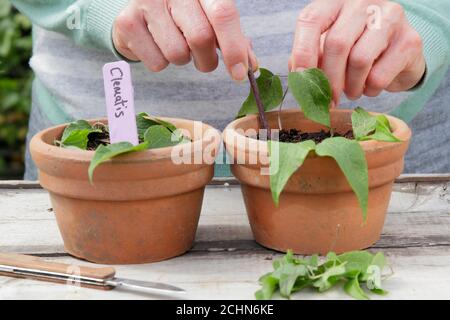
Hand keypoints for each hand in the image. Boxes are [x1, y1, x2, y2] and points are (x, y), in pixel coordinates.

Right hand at [113, 0, 256, 80]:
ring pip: (177, 54)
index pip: (223, 13)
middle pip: (201, 37)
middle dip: (207, 60)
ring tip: (176, 44)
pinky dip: (162, 62)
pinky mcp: (127, 22)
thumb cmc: (184, 14)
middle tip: (205, 61)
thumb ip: (234, 39)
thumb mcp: (211, 18)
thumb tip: (250, 66)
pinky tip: (157, 45)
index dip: (234, 47)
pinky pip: (156, 63)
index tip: (240, 73)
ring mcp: (146, 2)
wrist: (141, 7)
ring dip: (183, 60)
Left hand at [290, 0, 425, 104]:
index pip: (311, 20)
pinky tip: (370, 86)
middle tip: (327, 98)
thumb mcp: (326, 50)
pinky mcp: (409, 39)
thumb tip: (299, 79)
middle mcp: (363, 3)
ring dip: (350, 86)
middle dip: (328, 79)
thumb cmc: (355, 49)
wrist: (399, 54)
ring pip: (359, 60)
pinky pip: (380, 75)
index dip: (302, 51)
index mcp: (335, 2)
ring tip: (351, 91)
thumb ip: (309, 59)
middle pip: (337, 43)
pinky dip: (370, 90)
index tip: (300, 77)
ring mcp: (390, 17)